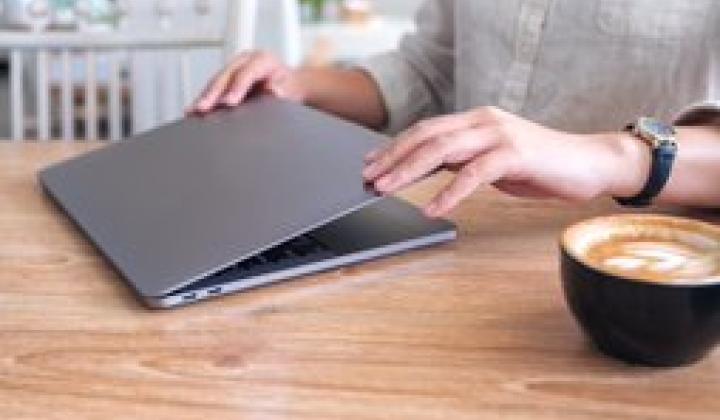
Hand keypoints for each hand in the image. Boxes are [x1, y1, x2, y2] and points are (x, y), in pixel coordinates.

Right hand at [189, 51, 305, 113]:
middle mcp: (245, 61)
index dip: (236, 88)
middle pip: (225, 76)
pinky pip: (214, 89)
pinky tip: (193, 112)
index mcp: (262, 60)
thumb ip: (283, 89)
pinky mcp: (227, 79)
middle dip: (212, 93)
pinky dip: (204, 100)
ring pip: (216, 82)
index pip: (246, 73)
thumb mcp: (292, 87)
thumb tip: (274, 91)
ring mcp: (234, 68)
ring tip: (192, 111)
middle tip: (203, 108)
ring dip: (204, 97)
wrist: (289, 84)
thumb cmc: (290, 86)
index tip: (229, 103)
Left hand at [363, 107, 649, 217]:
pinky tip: (432, 209)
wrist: (590, 163)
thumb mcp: (492, 160)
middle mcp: (484, 121)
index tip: (371, 163)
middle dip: (393, 158)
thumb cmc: (540, 165)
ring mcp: (499, 134)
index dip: (395, 146)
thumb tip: (426, 167)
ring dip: (409, 171)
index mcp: (476, 120)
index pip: (426, 130)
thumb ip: (463, 159)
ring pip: (443, 150)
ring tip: (386, 189)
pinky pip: (473, 174)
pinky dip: (449, 193)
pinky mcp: (515, 154)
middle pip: (427, 137)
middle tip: (368, 178)